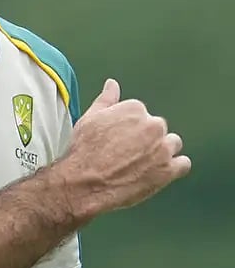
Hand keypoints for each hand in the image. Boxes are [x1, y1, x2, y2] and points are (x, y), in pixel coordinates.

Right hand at [56, 79, 189, 218]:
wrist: (85, 182)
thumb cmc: (84, 150)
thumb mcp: (90, 118)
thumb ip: (106, 99)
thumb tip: (112, 84)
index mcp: (135, 110)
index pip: (140, 113)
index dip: (128, 127)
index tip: (118, 138)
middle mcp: (153, 125)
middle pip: (157, 128)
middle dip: (146, 138)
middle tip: (126, 152)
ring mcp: (163, 148)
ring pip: (172, 144)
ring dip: (161, 151)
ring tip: (141, 163)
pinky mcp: (169, 170)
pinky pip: (183, 164)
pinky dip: (173, 167)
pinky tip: (157, 171)